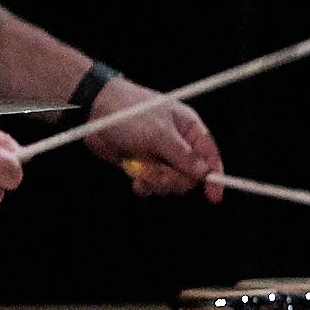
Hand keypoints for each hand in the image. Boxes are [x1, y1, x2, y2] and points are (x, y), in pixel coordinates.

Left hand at [85, 78, 223, 202]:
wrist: (94, 113)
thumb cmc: (130, 114)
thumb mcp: (159, 134)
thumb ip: (183, 155)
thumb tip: (204, 173)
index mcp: (188, 128)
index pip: (210, 155)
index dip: (215, 176)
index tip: (214, 196)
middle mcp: (177, 143)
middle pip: (190, 175)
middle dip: (175, 180)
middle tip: (160, 175)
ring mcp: (159, 155)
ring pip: (171, 183)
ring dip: (157, 183)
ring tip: (142, 173)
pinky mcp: (143, 165)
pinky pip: (153, 186)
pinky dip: (145, 187)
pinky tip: (135, 180)